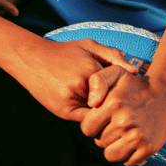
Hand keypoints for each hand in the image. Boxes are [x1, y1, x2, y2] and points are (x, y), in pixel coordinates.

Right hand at [11, 35, 134, 122]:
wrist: (31, 59)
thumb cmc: (63, 51)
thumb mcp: (89, 45)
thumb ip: (113, 56)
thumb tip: (135, 72)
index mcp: (91, 69)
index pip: (118, 89)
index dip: (123, 93)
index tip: (126, 94)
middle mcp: (82, 86)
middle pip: (109, 104)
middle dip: (115, 105)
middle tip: (122, 107)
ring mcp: (71, 100)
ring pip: (98, 114)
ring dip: (104, 114)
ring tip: (109, 110)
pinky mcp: (62, 111)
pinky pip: (85, 120)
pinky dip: (91, 118)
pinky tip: (91, 110)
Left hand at [80, 67, 165, 165]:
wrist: (165, 94)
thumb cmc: (134, 85)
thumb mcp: (115, 73)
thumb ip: (97, 81)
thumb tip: (91, 103)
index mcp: (114, 104)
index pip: (87, 129)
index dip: (91, 125)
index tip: (100, 119)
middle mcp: (125, 121)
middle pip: (99, 142)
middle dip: (103, 134)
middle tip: (115, 124)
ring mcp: (138, 136)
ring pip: (111, 155)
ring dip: (113, 147)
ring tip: (121, 134)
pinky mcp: (149, 148)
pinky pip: (127, 162)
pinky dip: (128, 155)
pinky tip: (132, 141)